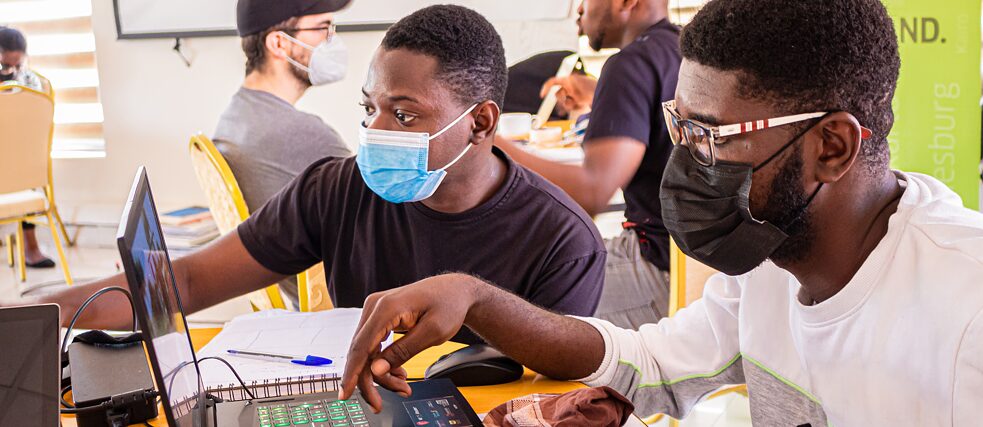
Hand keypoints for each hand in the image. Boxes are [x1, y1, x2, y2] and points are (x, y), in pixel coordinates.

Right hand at [339, 274, 480, 411]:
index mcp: (386, 307)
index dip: (352, 373)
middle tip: (379, 403)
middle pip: (361, 352)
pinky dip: (383, 362)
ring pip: (367, 352)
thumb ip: (403, 351)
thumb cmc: (448, 305)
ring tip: (402, 385)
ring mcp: (375, 311)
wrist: (455, 291)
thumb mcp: (432, 332)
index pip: (361, 346)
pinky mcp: (379, 317)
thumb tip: (376, 370)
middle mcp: (375, 306)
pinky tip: (398, 373)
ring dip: (380, 373)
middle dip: (370, 380)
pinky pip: (373, 345)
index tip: (345, 394)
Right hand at [541, 74, 596, 117]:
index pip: (553, 81)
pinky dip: (573, 107)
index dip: (546, 87)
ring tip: (578, 106)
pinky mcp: (578, 98)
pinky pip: (570, 104)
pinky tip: (581, 106)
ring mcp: (574, 92)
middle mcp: (570, 86)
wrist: (607, 94)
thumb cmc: (594, 91)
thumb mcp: (580, 92)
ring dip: (568, 105)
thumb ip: (569, 94)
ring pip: (564, 101)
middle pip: (558, 94)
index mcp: (569, 80)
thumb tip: (559, 97)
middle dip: (561, 101)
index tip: (542, 96)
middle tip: (569, 105)